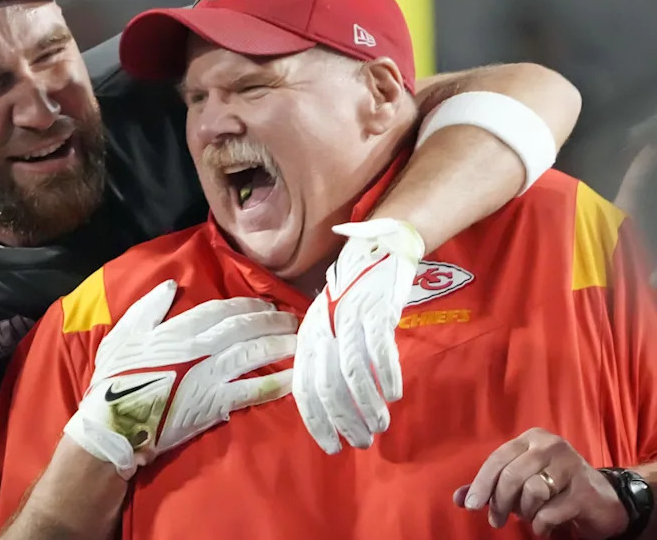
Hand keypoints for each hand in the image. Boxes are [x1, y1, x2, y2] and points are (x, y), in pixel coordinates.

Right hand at [64, 280, 296, 478]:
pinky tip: (294, 378)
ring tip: (300, 341)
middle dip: (271, 321)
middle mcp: (202, 348)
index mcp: (180, 329)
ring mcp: (211, 375)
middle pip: (245, 328)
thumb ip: (148, 307)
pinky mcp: (216, 403)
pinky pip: (253, 390)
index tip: (265, 304)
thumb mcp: (123, 333)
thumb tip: (171, 285)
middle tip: (292, 319)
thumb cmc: (115, 378)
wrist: (115, 424)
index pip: (223, 310)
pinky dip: (275, 383)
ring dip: (279, 345)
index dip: (247, 305)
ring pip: (254, 354)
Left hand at [293, 218, 423, 452]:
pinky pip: (379, 350)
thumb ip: (327, 360)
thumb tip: (333, 407)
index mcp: (308, 336)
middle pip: (326, 385)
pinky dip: (386, 376)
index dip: (316, 421)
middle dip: (344, 420)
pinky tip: (394, 395)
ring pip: (351, 373)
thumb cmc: (355, 297)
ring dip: (367, 406)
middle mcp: (323, 328)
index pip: (303, 387)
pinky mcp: (376, 310)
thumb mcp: (331, 327)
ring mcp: (348, 319)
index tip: (332, 446)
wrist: (378, 251)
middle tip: (362, 442)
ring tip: (381, 425)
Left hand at [455, 428, 628, 537]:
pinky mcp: (585, 491)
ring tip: (528, 517)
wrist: (603, 501)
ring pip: (532, 491)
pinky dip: (541, 525)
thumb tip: (459, 498)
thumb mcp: (521, 482)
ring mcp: (571, 466)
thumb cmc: (555, 488)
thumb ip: (491, 487)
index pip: (498, 458)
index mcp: (532, 438)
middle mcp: (552, 446)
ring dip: (524, 511)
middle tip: (496, 520)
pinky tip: (543, 527)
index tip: (471, 505)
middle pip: (512, 475)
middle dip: (499, 502)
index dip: (481, 483)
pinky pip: (550, 511)